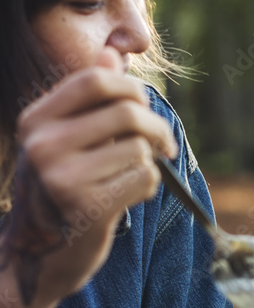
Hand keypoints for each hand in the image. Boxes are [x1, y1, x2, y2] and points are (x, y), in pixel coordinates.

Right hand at [11, 55, 176, 303]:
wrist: (43, 254)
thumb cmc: (65, 188)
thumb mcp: (69, 139)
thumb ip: (91, 99)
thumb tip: (112, 53)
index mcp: (35, 120)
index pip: (96, 80)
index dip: (133, 89)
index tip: (146, 108)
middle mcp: (42, 144)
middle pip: (127, 112)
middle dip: (157, 128)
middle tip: (165, 146)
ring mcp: (61, 176)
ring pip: (139, 149)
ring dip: (149, 162)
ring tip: (133, 177)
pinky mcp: (87, 207)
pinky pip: (144, 179)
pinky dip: (149, 186)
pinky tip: (130, 197)